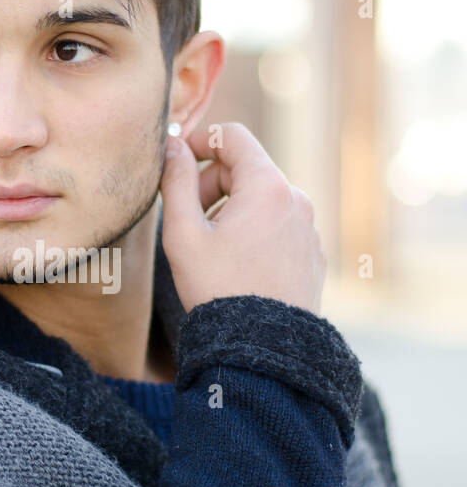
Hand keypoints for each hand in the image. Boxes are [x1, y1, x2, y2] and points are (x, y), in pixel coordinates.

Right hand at [159, 121, 326, 315]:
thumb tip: (173, 147)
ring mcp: (309, 228)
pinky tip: (237, 266)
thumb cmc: (217, 290)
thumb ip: (176, 181)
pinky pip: (279, 226)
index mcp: (268, 187)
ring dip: (233, 210)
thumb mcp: (183, 233)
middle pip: (247, 168)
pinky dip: (255, 232)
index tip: (178, 162)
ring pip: (263, 199)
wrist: (261, 350)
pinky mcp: (313, 253)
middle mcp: (297, 200)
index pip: (233, 136)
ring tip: (212, 248)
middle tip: (188, 220)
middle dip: (213, 185)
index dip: (200, 141)